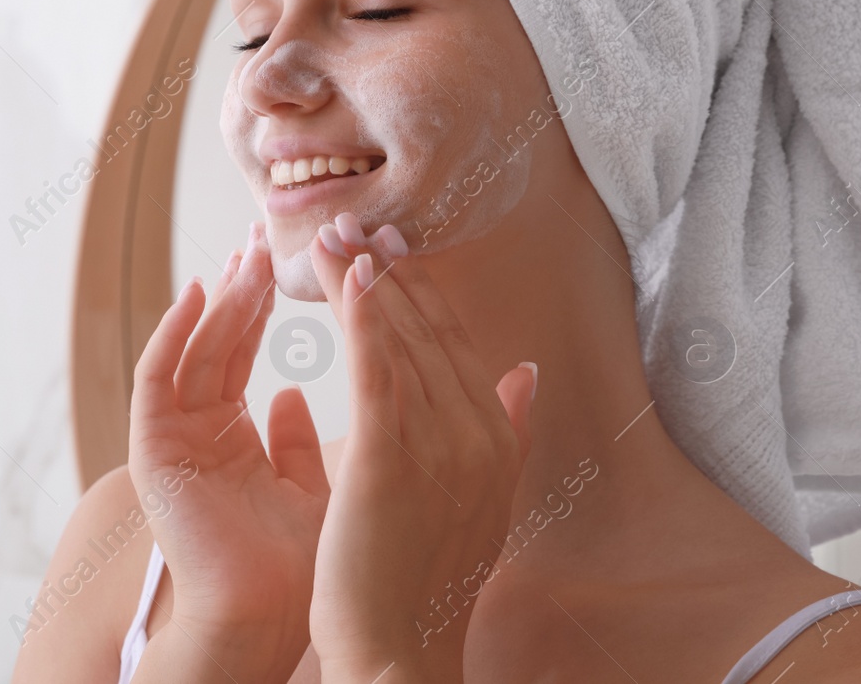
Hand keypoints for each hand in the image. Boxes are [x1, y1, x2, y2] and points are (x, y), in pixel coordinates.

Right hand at [128, 221, 330, 681]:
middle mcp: (195, 432)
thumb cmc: (302, 567)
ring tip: (246, 254)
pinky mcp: (154, 449)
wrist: (274, 618)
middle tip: (265, 234)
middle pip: (215, 342)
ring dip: (218, 299)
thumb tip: (296, 393)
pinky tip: (200, 292)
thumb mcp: (314, 486)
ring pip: (192, 350)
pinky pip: (157, 378)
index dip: (263, 303)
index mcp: (230, 439)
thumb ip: (302, 441)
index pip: (243, 352)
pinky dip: (174, 332)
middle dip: (241, 287)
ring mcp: (171, 439)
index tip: (291, 256)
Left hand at [306, 215, 534, 682]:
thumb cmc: (428, 578)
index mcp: (496, 440)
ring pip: (400, 338)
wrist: (402, 649)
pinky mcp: (388, 457)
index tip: (393, 247)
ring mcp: (437, 445)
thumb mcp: (484, 499)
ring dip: (366, 277)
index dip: (422, 292)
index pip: (455, 345)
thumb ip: (508, 430)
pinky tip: (348, 274)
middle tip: (355, 219)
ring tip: (335, 232)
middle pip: (429, 331)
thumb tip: (525, 372)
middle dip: (390, 270)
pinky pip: (375, 368)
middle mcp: (477, 434)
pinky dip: (364, 314)